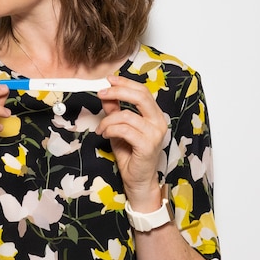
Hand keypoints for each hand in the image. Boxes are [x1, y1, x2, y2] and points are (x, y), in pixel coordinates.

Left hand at [95, 75, 168, 204]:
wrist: (137, 179)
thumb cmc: (130, 153)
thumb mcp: (118, 127)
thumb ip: (114, 110)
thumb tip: (106, 94)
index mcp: (154, 115)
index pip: (143, 91)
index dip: (125, 83)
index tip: (109, 80)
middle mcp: (159, 122)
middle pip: (141, 96)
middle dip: (118, 92)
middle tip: (101, 93)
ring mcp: (155, 134)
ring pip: (127, 115)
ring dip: (108, 120)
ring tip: (101, 128)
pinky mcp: (148, 146)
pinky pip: (125, 130)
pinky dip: (110, 129)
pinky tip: (105, 135)